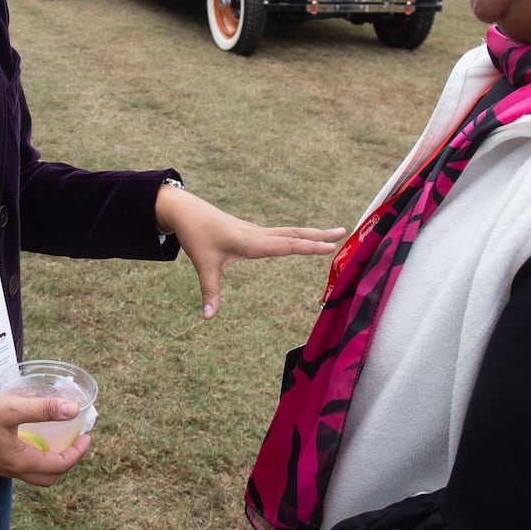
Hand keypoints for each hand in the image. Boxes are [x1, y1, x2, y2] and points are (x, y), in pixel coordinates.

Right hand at [0, 390, 89, 485]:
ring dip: (52, 457)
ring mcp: (1, 465)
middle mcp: (11, 469)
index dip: (77, 452)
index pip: (59, 466)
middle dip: (68, 460)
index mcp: (19, 462)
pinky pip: (23, 463)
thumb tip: (73, 410)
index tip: (87, 435)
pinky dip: (37, 452)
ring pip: (36, 470)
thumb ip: (44, 409)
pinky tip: (37, 433)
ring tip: (60, 435)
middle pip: (49, 476)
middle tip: (76, 439)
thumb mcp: (13, 407)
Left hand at [155, 183, 344, 318]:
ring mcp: (257, 231)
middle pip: (294, 234)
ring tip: (333, 233)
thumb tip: (208, 317)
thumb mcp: (203, 265)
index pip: (286, 245)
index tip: (331, 246)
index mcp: (251, 241)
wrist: (186, 211)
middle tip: (344, 231)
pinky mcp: (253, 232)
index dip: (308, 247)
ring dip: (311, 233)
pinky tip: (305, 238)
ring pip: (289, 232)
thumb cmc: (196, 236)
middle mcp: (258, 234)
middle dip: (319, 234)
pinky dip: (297, 235)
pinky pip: (281, 233)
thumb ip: (209, 291)